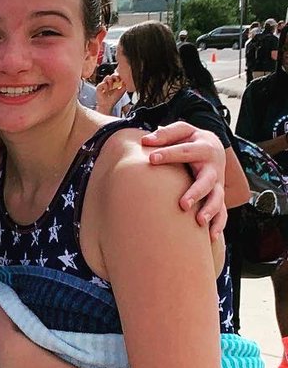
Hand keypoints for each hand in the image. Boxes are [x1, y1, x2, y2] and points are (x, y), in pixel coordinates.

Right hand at [95, 73, 124, 113]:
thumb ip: (124, 85)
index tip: (120, 80)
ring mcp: (104, 84)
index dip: (118, 76)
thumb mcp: (122, 91)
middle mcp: (109, 83)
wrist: (108, 105)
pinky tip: (106, 91)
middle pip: (112, 75)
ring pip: (107, 77)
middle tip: (117, 80)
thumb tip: (125, 79)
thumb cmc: (114, 99)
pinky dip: (105, 87)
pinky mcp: (99, 87)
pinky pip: (103, 83)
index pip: (116, 76)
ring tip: (111, 88)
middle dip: (115, 76)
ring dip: (110, 82)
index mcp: (114, 83)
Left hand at [143, 122, 227, 237]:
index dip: (168, 154)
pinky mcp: (217, 196)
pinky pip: (222, 213)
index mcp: (203, 147)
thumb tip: (145, 141)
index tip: (151, 159)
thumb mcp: (181, 131)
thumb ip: (164, 134)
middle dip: (196, 192)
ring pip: (217, 199)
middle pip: (207, 181)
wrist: (213, 146)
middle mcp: (212, 167)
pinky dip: (218, 224)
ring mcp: (217, 183)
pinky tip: (209, 236)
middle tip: (183, 204)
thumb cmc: (190, 140)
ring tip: (198, 222)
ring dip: (210, 210)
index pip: (185, 151)